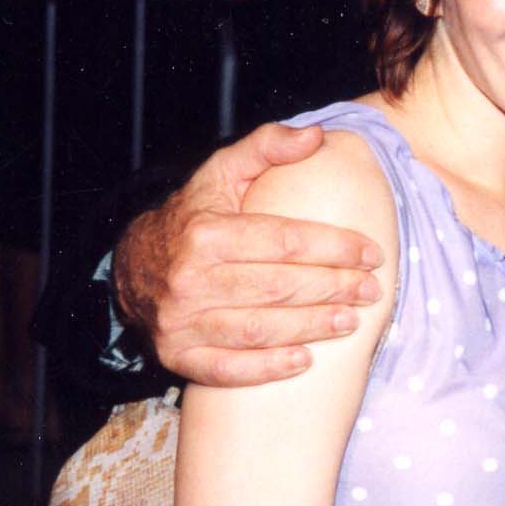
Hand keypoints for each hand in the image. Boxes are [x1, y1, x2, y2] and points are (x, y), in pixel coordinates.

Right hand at [113, 123, 383, 385]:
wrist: (132, 264)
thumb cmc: (193, 216)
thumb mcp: (222, 172)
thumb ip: (268, 147)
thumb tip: (317, 136)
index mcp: (206, 233)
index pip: (285, 242)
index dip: (334, 248)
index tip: (371, 254)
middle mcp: (190, 279)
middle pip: (278, 288)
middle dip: (333, 289)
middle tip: (371, 291)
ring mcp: (181, 322)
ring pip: (258, 329)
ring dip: (311, 328)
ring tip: (351, 322)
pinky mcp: (175, 355)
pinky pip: (226, 368)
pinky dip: (267, 368)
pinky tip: (304, 361)